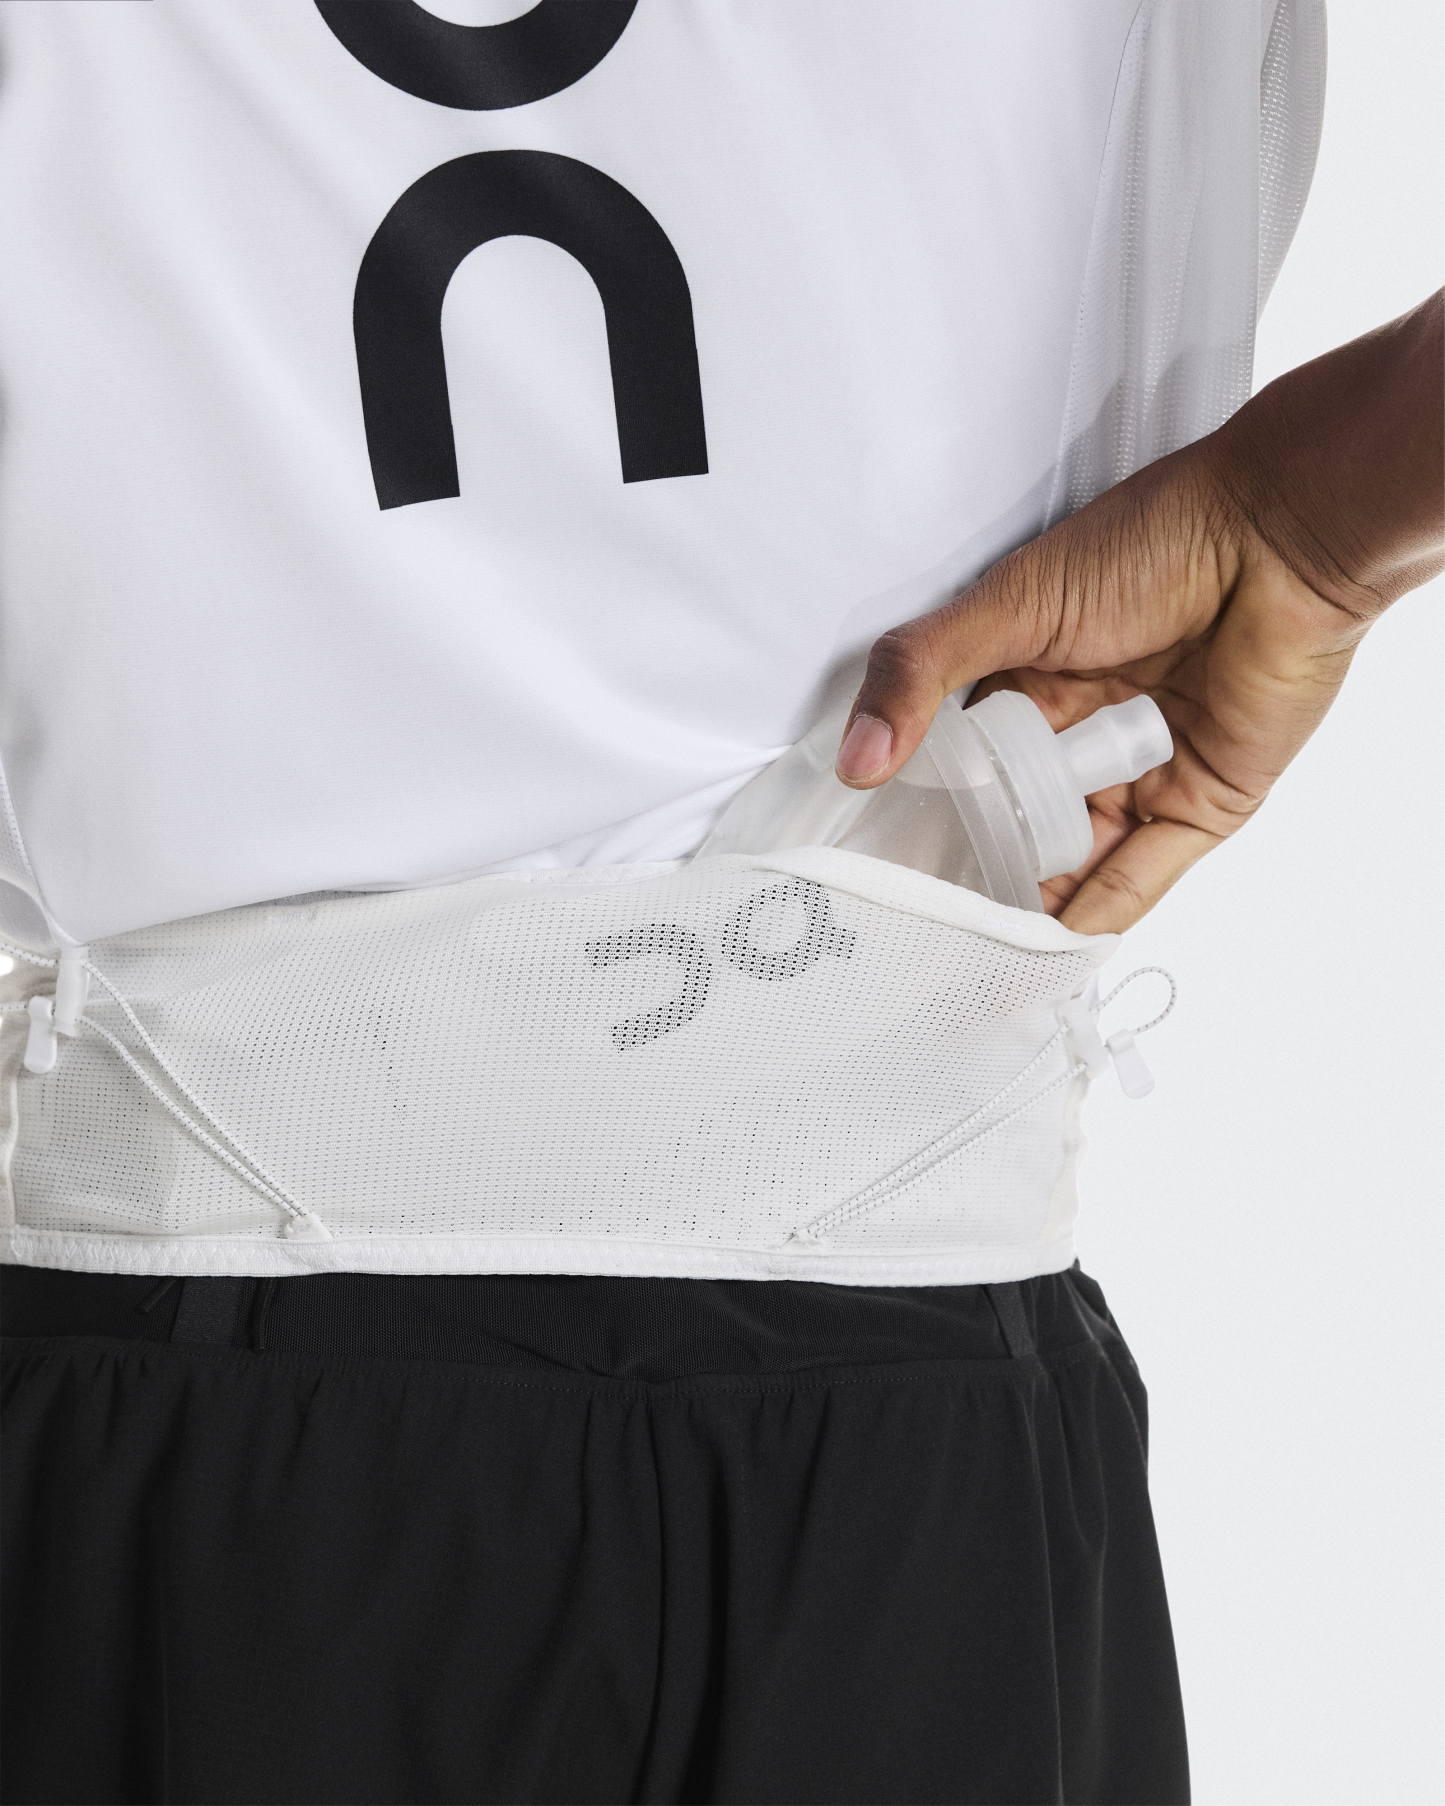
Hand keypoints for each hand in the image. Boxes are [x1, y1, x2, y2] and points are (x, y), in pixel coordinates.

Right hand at [835, 293, 1444, 932]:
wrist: (1282, 539)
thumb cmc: (1154, 544)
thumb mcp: (1009, 604)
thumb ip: (920, 673)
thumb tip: (857, 761)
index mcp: (1032, 678)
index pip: (969, 762)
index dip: (931, 807)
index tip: (880, 860)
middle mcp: (1085, 730)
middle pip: (1020, 819)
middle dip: (980, 865)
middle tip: (920, 918)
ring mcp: (1144, 773)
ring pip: (1076, 857)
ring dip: (1032, 900)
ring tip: (973, 949)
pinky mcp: (1202, 805)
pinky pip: (1140, 876)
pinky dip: (1095, 916)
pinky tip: (1046, 951)